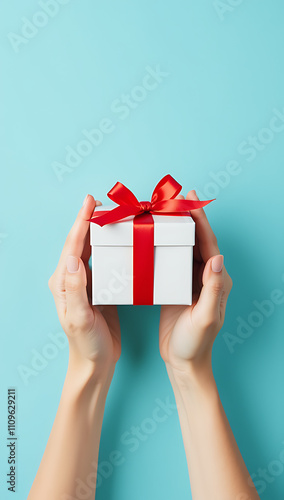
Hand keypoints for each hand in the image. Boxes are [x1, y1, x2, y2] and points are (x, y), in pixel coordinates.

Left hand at [48, 195, 120, 380]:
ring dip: (99, 231)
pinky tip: (118, 241)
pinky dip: (109, 247)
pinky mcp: (98, 288)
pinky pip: (103, 262)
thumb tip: (74, 259)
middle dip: (89, 220)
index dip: (81, 221)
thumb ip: (77, 288)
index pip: (72, 245)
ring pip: (91, 249)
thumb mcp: (80, 317)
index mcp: (64, 282)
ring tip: (111, 216)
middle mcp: (72, 278)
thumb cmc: (86, 343)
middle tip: (103, 202)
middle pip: (80, 242)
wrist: (96, 362)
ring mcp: (85, 282)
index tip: (90, 201)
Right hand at [159, 190, 231, 376]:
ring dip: (179, 229)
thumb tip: (216, 258)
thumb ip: (211, 288)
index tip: (191, 200)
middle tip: (177, 198)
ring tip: (166, 212)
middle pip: (199, 240)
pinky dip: (169, 245)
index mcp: (215, 280)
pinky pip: (174, 260)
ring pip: (187, 247)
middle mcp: (206, 276)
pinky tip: (158, 238)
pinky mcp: (178, 287)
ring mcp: (191, 281)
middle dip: (190, 218)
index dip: (200, 221)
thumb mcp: (205, 317)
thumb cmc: (195, 343)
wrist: (183, 361)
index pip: (209, 244)